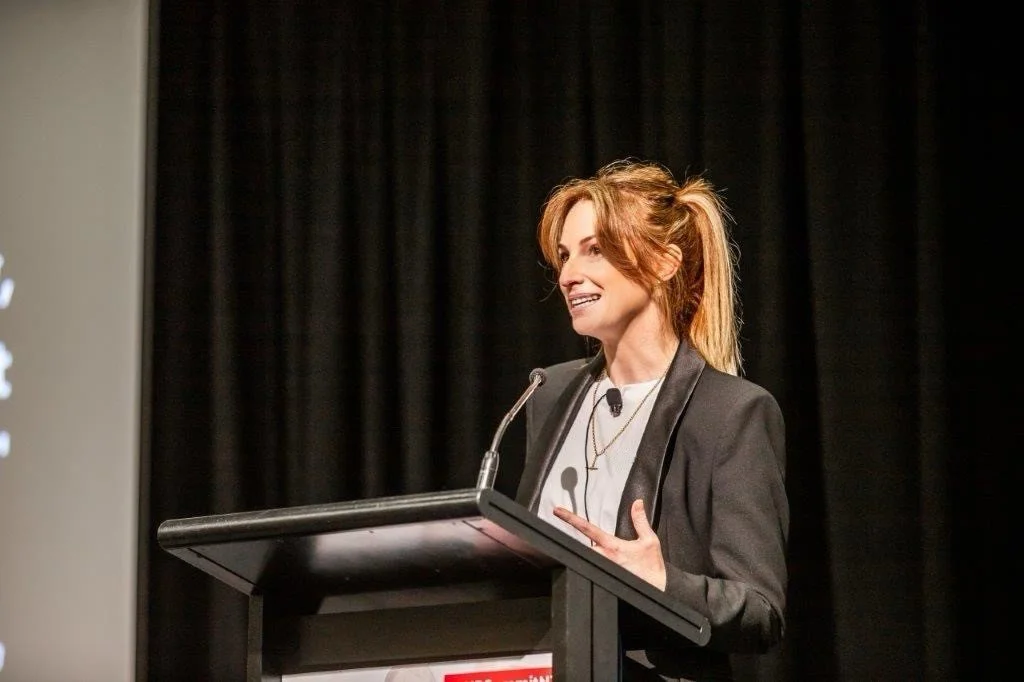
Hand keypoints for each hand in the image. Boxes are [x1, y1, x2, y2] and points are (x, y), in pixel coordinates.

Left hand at [552, 498, 666, 589]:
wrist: (658, 590)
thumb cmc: (652, 567)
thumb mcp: (649, 540)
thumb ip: (640, 520)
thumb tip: (637, 503)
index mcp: (612, 547)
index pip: (587, 529)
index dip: (571, 518)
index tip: (557, 511)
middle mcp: (603, 558)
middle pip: (579, 546)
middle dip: (570, 541)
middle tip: (562, 532)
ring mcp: (602, 570)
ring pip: (583, 558)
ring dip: (579, 553)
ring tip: (570, 547)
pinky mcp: (604, 580)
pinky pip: (590, 570)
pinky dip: (586, 565)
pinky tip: (584, 565)